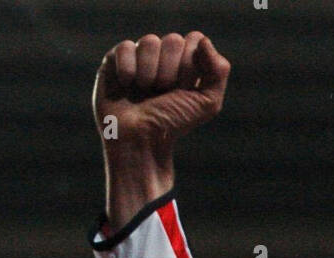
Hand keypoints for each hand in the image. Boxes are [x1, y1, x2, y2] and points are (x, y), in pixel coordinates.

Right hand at [93, 32, 229, 157]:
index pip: (194, 40)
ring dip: (150, 73)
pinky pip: (125, 47)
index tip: (184, 89)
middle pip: (173, 40)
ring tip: (146, 92)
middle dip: (171, 72)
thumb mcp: (207, 103)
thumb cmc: (172, 124)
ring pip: (150, 42)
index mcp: (186, 61)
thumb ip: (219, 71)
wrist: (140, 140)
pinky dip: (128, 70)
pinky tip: (127, 86)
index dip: (190, 65)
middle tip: (163, 93)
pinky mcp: (115, 59)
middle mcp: (163, 56)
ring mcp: (139, 56)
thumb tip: (203, 40)